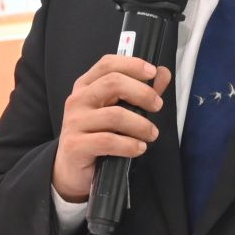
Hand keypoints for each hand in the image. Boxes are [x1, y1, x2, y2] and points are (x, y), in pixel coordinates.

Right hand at [52, 54, 170, 202]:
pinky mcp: (75, 145)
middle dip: (142, 93)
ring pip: (114, 115)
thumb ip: (140, 91)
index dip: (132, 65)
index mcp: (86, 86)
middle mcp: (77, 100)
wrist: (72, 171)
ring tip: (152, 134)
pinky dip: (129, 145)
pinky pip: (108, 141)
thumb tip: (163, 73)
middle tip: (158, 106)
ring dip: (141, 124)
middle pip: (113, 83)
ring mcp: (74, 122)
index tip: (153, 72)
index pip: (108, 64)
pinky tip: (139, 148)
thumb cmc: (98, 136)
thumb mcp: (118, 110)